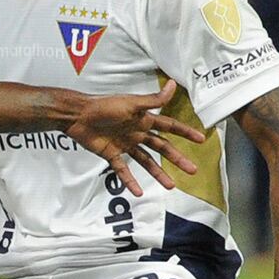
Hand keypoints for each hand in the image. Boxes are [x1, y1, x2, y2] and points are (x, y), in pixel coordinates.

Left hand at [64, 80, 207, 196]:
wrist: (78, 116)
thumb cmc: (104, 106)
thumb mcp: (131, 103)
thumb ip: (153, 100)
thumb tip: (173, 85)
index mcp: (143, 119)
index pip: (170, 127)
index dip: (185, 133)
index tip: (201, 139)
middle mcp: (137, 133)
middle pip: (162, 148)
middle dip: (177, 159)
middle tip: (192, 170)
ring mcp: (125, 145)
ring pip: (146, 161)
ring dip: (158, 173)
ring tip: (171, 186)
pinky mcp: (111, 154)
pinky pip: (123, 170)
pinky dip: (130, 181)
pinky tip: (138, 192)